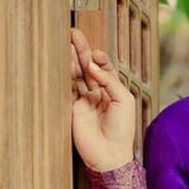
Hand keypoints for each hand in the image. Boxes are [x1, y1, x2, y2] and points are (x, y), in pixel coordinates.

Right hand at [71, 27, 135, 171]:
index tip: (96, 54)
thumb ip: (109, 80)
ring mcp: (85, 101)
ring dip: (72, 59)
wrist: (109, 155)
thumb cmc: (122, 131)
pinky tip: (64, 62)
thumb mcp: (124, 101)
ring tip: (67, 43)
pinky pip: (68, 88)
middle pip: (88, 67)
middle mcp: (98, 94)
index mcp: (113, 91)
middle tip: (74, 33)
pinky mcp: (73, 108)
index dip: (99, 58)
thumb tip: (92, 65)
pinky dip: (66, 75)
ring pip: (77, 75)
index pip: (104, 68)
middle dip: (82, 50)